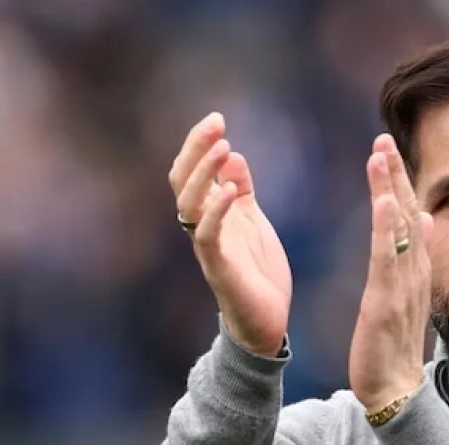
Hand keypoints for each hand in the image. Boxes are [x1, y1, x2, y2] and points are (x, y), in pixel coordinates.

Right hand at [170, 112, 291, 355]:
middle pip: (182, 180)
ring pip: (187, 204)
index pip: (191, 171)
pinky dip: (217, 210)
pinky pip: (207, 235)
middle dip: (195, 148)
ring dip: (203, 173)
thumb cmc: (257, 272)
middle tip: (216, 123)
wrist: (266, 322)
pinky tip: (232, 191)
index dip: (199, 144)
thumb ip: (241, 190)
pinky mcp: (218, 268)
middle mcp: (202, 226)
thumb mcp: (253, 221)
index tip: (217, 118)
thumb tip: (233, 154)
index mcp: (210, 213)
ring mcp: (207, 246)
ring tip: (223, 147)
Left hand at [348, 134, 434, 412]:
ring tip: (381, 153)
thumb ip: (415, 260)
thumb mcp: (405, 298)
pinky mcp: (387, 301)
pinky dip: (389, 227)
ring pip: (398, 228)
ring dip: (390, 188)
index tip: (389, 149)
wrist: (394, 393)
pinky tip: (387, 200)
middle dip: (395, 175)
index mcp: (415, 271)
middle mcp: (413, 273)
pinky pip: (389, 258)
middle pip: (407, 214)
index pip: (410, 218)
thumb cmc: (395, 349)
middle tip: (383, 138)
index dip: (400, 183)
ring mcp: (402, 286)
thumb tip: (426, 222)